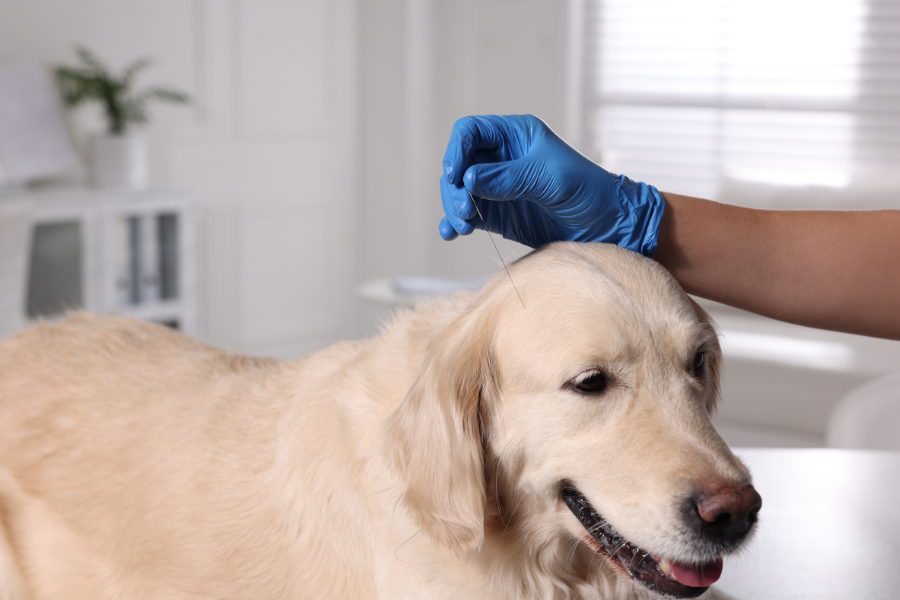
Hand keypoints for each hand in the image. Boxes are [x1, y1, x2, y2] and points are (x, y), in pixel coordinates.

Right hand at [439, 114, 664, 255]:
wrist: (606, 225)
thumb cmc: (586, 190)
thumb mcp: (548, 178)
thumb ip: (507, 178)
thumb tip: (467, 178)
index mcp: (515, 135)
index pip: (471, 132)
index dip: (456, 150)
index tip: (455, 176)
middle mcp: (501, 158)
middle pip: (459, 164)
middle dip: (454, 188)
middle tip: (465, 211)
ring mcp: (497, 187)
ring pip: (459, 191)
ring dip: (453, 208)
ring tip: (461, 228)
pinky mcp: (498, 213)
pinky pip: (468, 215)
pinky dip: (455, 223)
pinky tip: (451, 233)